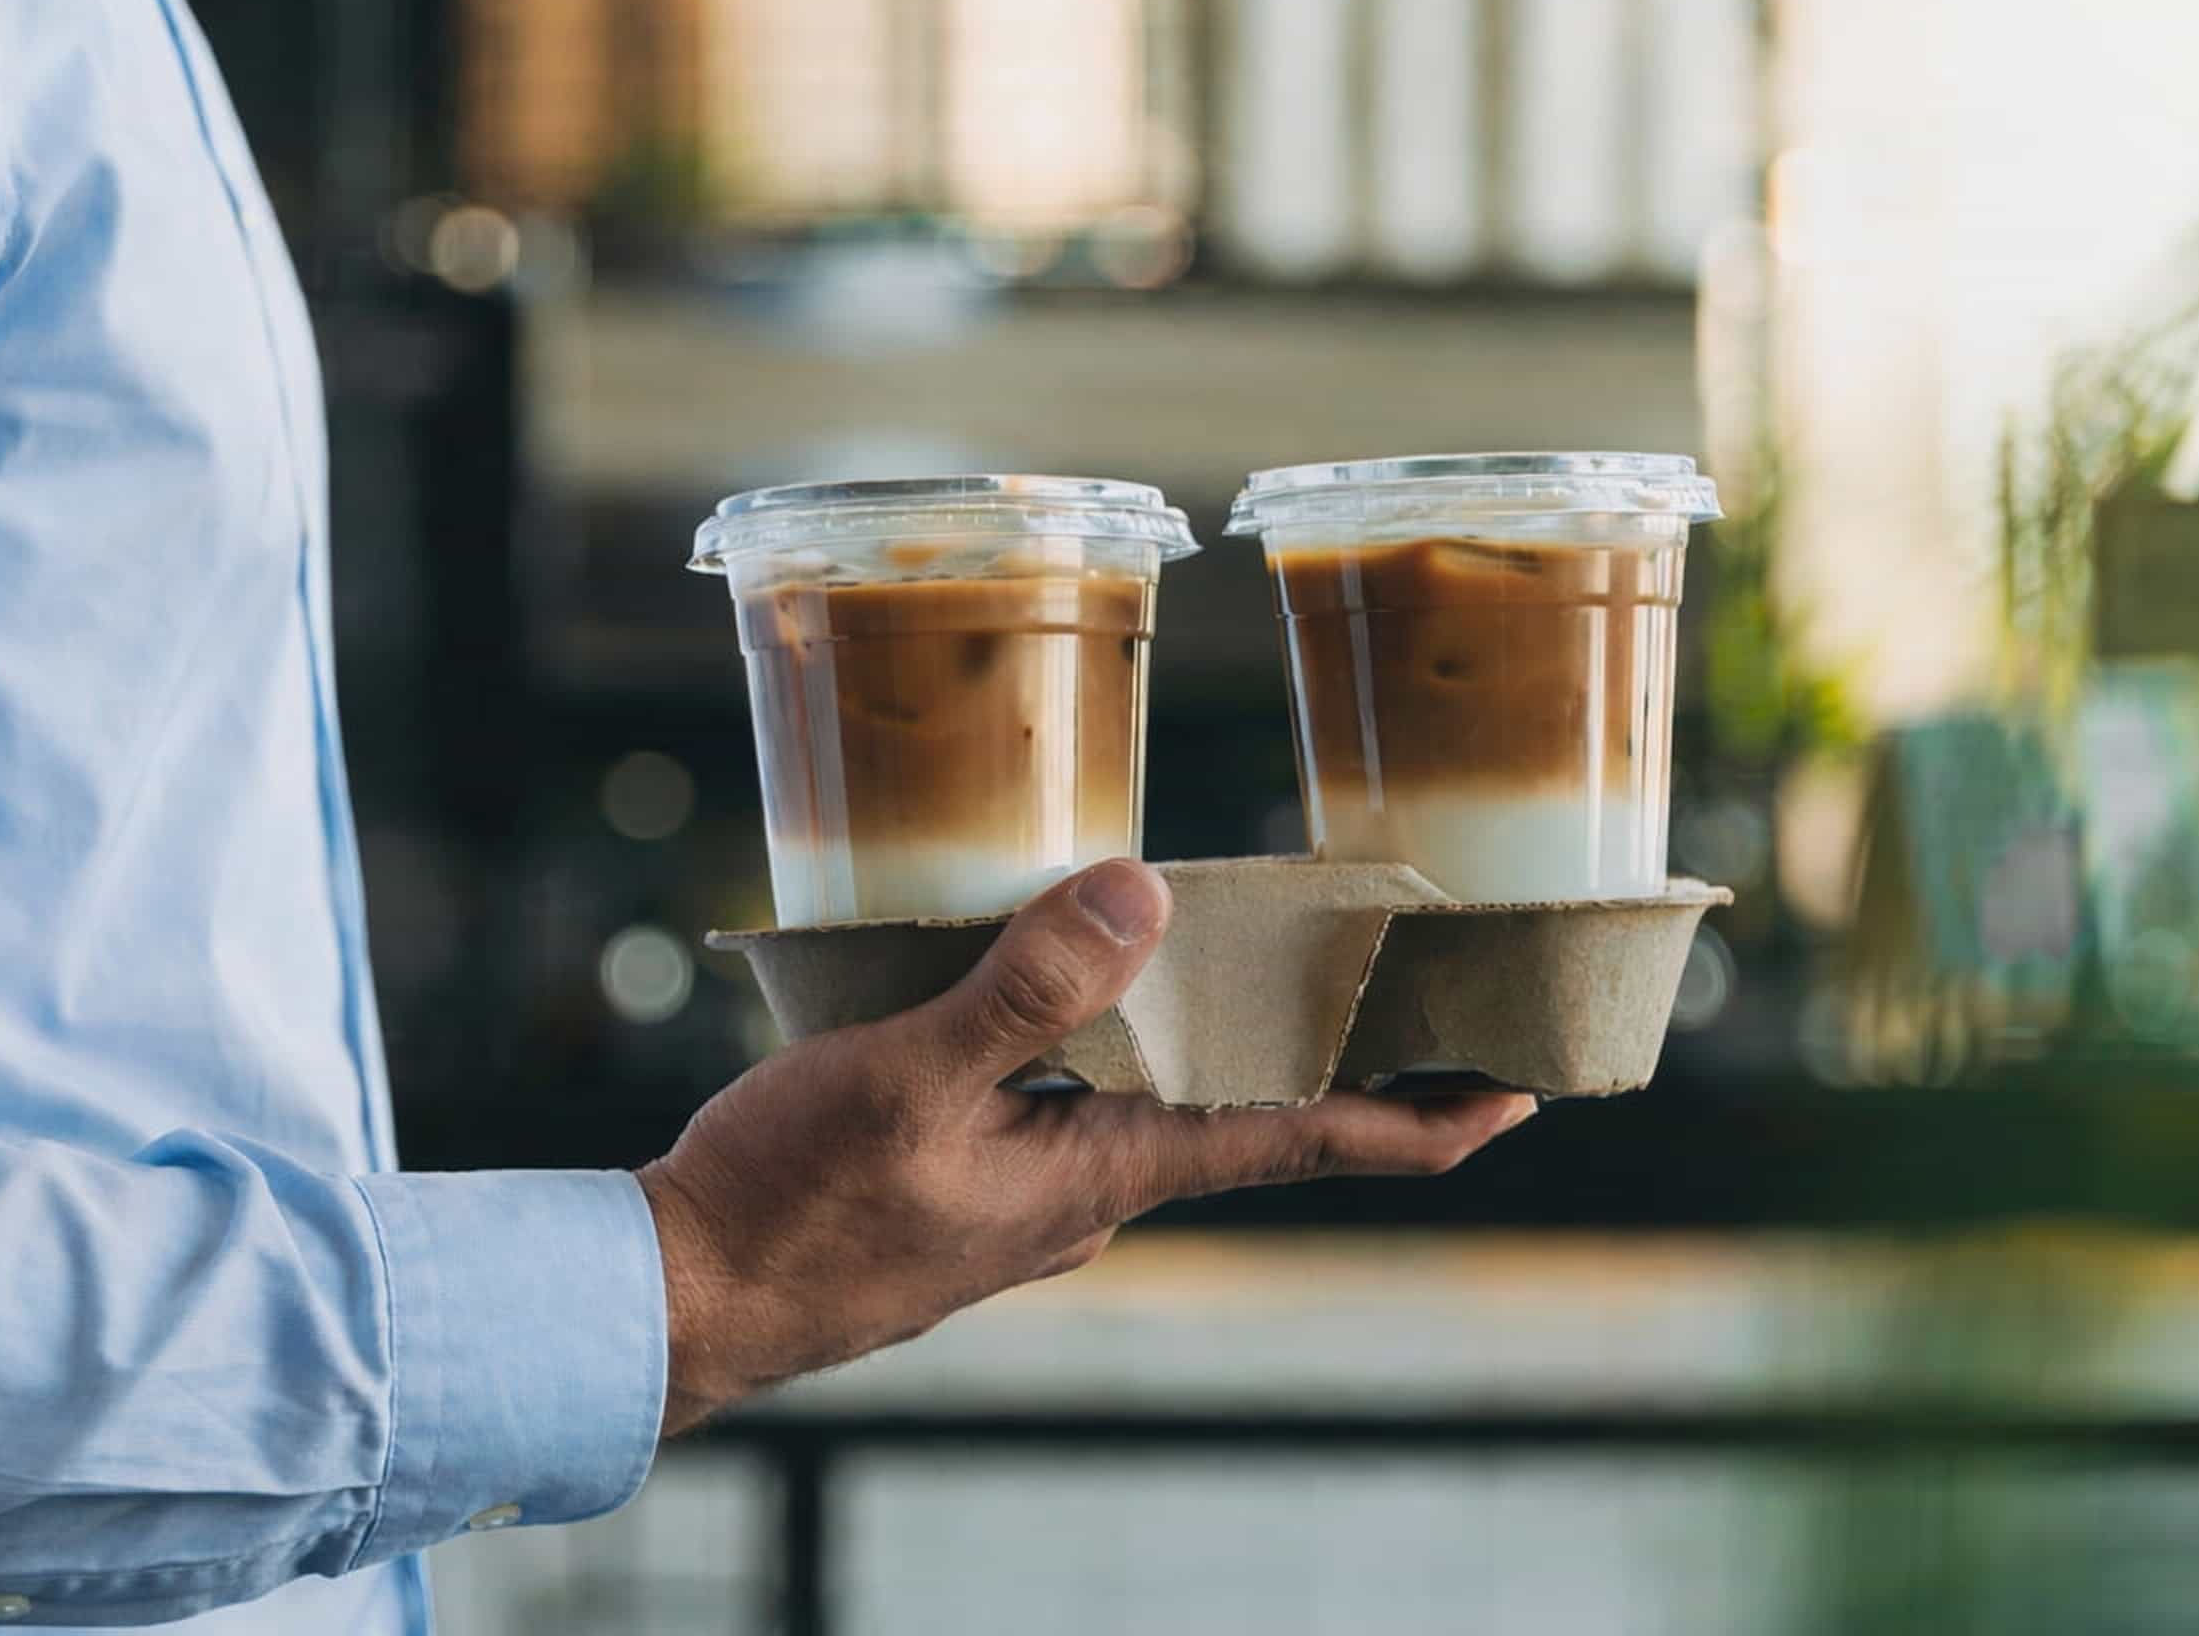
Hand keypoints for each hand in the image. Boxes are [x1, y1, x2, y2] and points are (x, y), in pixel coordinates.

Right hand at [636, 858, 1535, 1431]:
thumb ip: (1028, 990)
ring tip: (1236, 948)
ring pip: (1144, 1096)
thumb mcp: (907, 1077)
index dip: (1415, 1119)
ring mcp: (1025, 1195)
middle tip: (1404, 982)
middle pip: (1236, 1109)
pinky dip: (1099, 1040)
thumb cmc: (788, 1204)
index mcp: (1101, 1174)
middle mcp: (1085, 1193)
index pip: (1296, 1138)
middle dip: (1323, 1053)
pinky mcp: (965, 1181)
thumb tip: (1146, 897)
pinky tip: (1057, 985)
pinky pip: (1066, 1098)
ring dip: (1202, 1034)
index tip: (1518, 1095)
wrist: (680, 1301)